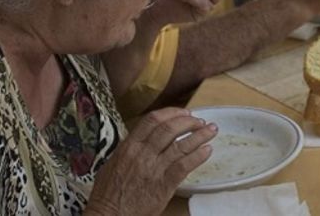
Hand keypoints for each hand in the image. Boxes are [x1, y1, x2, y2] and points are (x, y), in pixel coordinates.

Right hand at [86, 108, 216, 215]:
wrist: (108, 215)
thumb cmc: (109, 192)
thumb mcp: (114, 162)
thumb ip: (131, 148)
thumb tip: (146, 137)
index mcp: (129, 146)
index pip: (153, 120)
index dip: (172, 113)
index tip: (184, 112)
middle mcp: (142, 153)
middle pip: (170, 128)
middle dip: (189, 121)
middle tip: (200, 121)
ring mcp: (154, 168)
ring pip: (181, 145)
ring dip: (200, 135)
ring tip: (211, 130)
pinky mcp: (164, 184)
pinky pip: (184, 165)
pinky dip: (198, 156)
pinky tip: (207, 151)